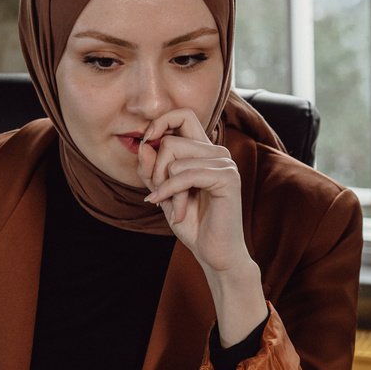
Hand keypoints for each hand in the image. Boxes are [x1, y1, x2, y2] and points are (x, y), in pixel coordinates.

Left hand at [137, 110, 265, 341]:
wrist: (216, 254)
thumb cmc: (194, 225)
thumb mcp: (164, 194)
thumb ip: (152, 171)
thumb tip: (143, 145)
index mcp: (204, 151)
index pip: (183, 115)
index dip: (161, 122)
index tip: (145, 143)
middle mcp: (217, 152)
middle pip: (171, 140)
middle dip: (156, 169)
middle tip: (158, 193)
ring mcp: (224, 163)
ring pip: (175, 158)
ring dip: (165, 187)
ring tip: (173, 208)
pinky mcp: (227, 178)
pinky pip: (186, 175)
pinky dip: (172, 193)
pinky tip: (175, 212)